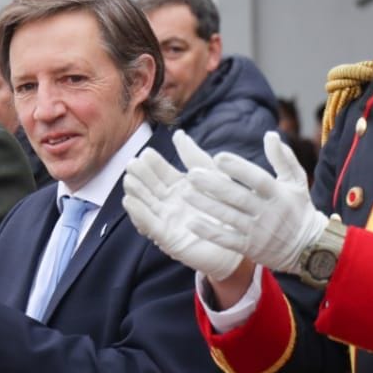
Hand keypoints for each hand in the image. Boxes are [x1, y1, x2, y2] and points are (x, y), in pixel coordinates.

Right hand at [123, 141, 242, 281]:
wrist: (242, 239)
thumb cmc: (228, 207)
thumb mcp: (213, 176)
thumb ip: (194, 157)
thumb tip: (179, 134)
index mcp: (179, 187)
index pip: (161, 172)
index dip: (153, 163)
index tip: (146, 153)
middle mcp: (169, 203)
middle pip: (149, 187)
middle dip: (140, 176)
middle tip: (133, 164)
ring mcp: (167, 220)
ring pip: (146, 203)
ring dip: (136, 192)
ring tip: (129, 180)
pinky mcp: (167, 238)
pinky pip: (150, 224)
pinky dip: (139, 213)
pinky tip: (130, 202)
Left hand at [183, 131, 325, 271]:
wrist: (308, 248)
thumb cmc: (298, 208)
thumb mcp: (296, 181)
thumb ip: (284, 158)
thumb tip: (270, 135)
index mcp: (279, 194)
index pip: (258, 179)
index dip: (239, 168)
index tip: (218, 157)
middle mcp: (268, 213)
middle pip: (239, 197)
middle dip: (214, 186)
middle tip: (192, 174)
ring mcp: (258, 232)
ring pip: (229, 217)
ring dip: (206, 206)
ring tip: (186, 193)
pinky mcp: (249, 248)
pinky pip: (226, 240)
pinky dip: (209, 231)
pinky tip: (191, 222)